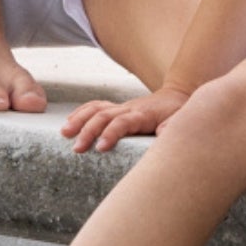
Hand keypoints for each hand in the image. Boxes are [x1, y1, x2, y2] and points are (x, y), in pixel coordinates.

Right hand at [60, 88, 189, 153]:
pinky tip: (70, 122)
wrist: (176, 96)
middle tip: (77, 149)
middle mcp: (128, 109)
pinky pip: (96, 106)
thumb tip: (163, 132)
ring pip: (96, 109)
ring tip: (65, 133)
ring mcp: (121, 107)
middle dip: (88, 131)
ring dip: (79, 119)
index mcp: (142, 115)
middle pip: (103, 116)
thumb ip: (172, 126)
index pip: (122, 122)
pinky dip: (81, 112)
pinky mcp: (117, 108)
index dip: (111, 134)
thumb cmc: (177, 112)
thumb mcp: (180, 120)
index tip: (100, 148)